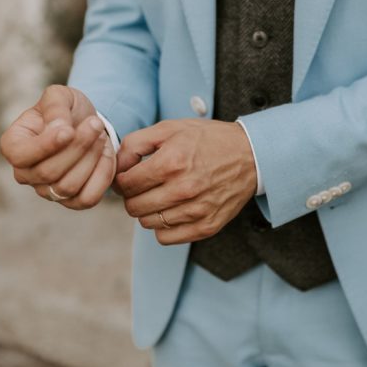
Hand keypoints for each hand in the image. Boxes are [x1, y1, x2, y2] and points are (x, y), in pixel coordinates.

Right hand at [0, 85, 115, 209]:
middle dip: (77, 147)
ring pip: (68, 187)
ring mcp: (47, 191)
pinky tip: (105, 154)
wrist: (86, 124)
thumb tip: (59, 129)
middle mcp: (25, 173)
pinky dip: (101, 176)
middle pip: (48, 172)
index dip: (46, 146)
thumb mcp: (59, 96)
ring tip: (100, 135)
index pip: (20, 156)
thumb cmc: (66, 110)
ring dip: (91, 159)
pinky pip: (87, 198)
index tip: (69, 130)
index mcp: (13, 145)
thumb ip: (55, 107)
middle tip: (95, 124)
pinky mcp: (71, 201)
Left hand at [115, 119, 257, 244]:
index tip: (128, 176)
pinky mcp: (206, 226)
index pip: (126, 184)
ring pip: (147, 223)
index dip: (121, 180)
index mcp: (171, 162)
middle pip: (133, 207)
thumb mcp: (170, 128)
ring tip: (159, 196)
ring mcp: (196, 211)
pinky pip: (166, 238)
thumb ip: (136, 144)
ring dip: (147, 211)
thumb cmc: (207, 140)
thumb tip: (116, 166)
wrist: (251, 155)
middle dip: (132, 196)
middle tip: (142, 187)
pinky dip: (163, 227)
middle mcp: (183, 189)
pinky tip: (171, 210)